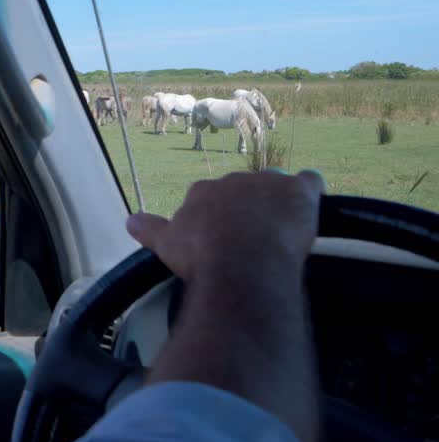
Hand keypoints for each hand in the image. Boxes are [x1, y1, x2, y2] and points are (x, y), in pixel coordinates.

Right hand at [126, 170, 324, 285]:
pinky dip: (311, 191)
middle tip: (251, 239)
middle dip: (247, 208)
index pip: (210, 198)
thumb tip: (129, 220)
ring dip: (278, 202)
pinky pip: (310, 182)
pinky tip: (311, 208)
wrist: (241, 261)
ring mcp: (267, 183)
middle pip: (242, 191)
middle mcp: (233, 180)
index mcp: (202, 192)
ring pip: (275, 186)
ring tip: (281, 230)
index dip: (217, 217)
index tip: (221, 237)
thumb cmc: (201, 254)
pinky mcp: (299, 190)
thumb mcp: (167, 245)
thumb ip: (150, 229)